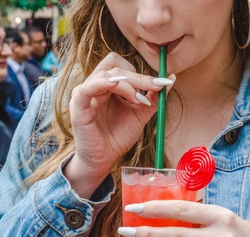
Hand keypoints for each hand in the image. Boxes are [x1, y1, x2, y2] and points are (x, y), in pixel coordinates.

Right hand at [64, 53, 174, 196]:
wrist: (104, 158)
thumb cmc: (118, 136)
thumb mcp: (141, 113)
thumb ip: (154, 97)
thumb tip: (171, 78)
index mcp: (108, 85)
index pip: (122, 65)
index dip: (141, 72)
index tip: (161, 84)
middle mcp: (95, 85)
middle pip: (115, 65)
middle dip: (139, 77)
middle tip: (155, 88)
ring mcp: (85, 93)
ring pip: (106, 74)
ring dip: (128, 85)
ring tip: (139, 101)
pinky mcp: (78, 104)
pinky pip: (88, 87)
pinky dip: (106, 85)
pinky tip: (124, 94)